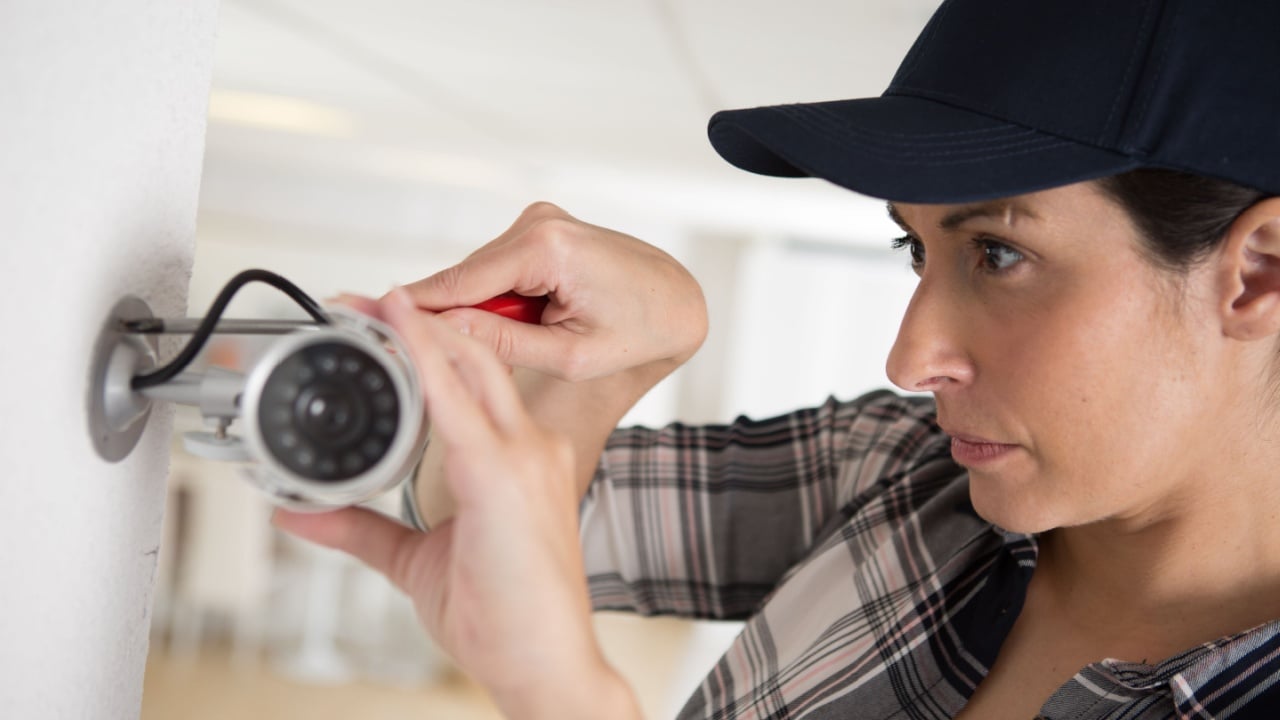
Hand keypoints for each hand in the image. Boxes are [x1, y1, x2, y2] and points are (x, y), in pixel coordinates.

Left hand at [273, 289, 640, 718]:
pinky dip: (424, 361)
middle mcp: (530, 447)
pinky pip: (457, 403)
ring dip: (416, 331)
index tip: (382, 324)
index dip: (428, 347)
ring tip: (371, 304)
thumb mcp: (416, 561)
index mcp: (521, 461)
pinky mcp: (504, 475)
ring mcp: (524, 456)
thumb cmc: (507, 617)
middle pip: (477, 358)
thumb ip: (363, 530)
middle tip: (363, 299)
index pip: (475, 382)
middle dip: (419, 322)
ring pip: (471, 364)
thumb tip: (301, 514)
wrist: (547, 664)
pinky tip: (399, 332)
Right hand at [400, 202, 706, 381]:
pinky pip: (499, 270)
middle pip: (465, 279)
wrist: (678, 300)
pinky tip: (535, 319)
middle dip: (460, 318)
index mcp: (548, 248)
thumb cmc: (640, 329)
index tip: (364, 314)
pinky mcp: (540, 228)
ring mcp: (539, 220)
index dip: (413, 305)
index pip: (460, 282)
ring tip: (534, 338)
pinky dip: (505, 299)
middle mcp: (539, 222)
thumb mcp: (572, 355)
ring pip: (480, 277)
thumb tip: (443, 332)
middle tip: (456, 358)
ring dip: (489, 311)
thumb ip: (504, 344)